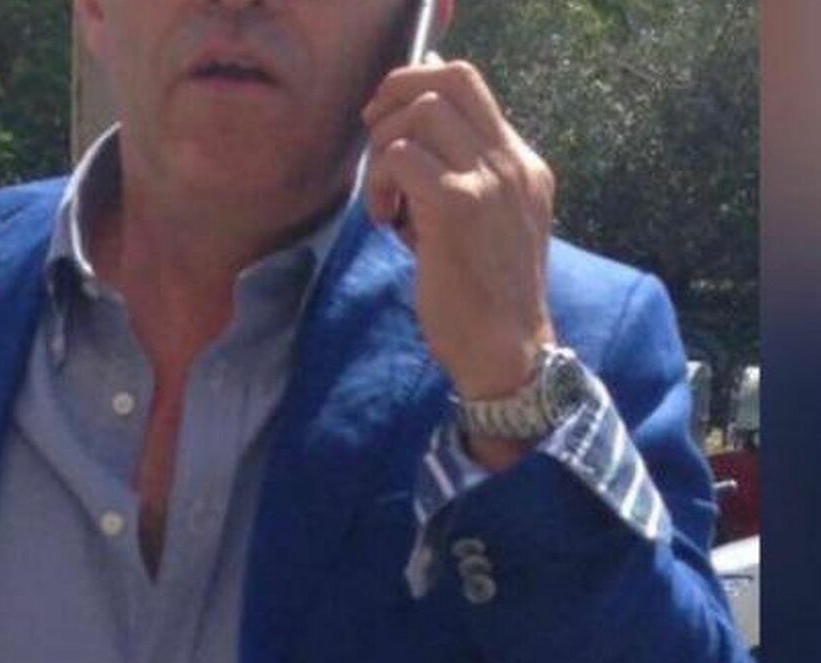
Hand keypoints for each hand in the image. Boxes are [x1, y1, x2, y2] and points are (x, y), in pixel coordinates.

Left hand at [362, 58, 556, 403]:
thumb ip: (456, 179)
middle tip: (374, 143)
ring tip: (385, 200)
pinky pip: (400, 158)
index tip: (386, 122)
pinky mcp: (457, 205)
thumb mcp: (481, 226)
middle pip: (448, 79)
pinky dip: (380, 183)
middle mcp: (512, 162)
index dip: (415, 86)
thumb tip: (409, 139)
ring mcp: (488, 180)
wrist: (507, 351)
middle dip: (393, 97)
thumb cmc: (484, 298)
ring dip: (384, 149)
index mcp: (522, 164)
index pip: (469, 84)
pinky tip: (386, 220)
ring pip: (420, 113)